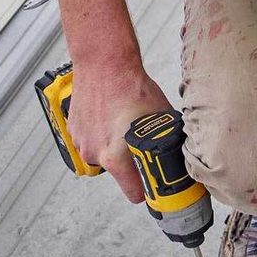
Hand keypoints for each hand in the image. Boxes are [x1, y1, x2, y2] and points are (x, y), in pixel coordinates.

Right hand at [66, 61, 173, 203]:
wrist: (104, 63)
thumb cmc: (131, 86)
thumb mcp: (161, 118)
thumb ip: (167, 141)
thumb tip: (182, 153)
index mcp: (115, 157)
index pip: (134, 194)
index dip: (147, 189)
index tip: (153, 183)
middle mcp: (94, 153)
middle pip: (118, 172)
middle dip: (130, 162)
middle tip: (139, 141)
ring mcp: (81, 141)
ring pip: (103, 155)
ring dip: (113, 147)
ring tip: (122, 123)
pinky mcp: (74, 129)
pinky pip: (91, 140)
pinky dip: (100, 132)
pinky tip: (110, 115)